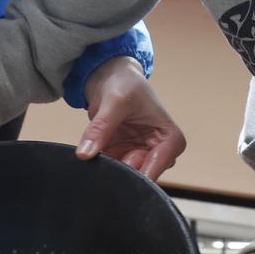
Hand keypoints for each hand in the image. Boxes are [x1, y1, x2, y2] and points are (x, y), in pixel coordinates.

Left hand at [78, 57, 186, 180]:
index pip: (163, 160)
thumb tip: (85, 154)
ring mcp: (138, 154)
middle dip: (124, 171)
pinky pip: (111, 167)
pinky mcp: (121, 154)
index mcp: (169, 136)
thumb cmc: (124, 83)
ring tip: (97, 152)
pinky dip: (101, 164)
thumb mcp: (114, 101)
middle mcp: (156, 149)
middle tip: (105, 163)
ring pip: (126, 174)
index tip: (126, 176)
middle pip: (144, 172)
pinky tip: (92, 154)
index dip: (146, 171)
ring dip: (110, 169)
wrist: (110, 77)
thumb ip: (101, 128)